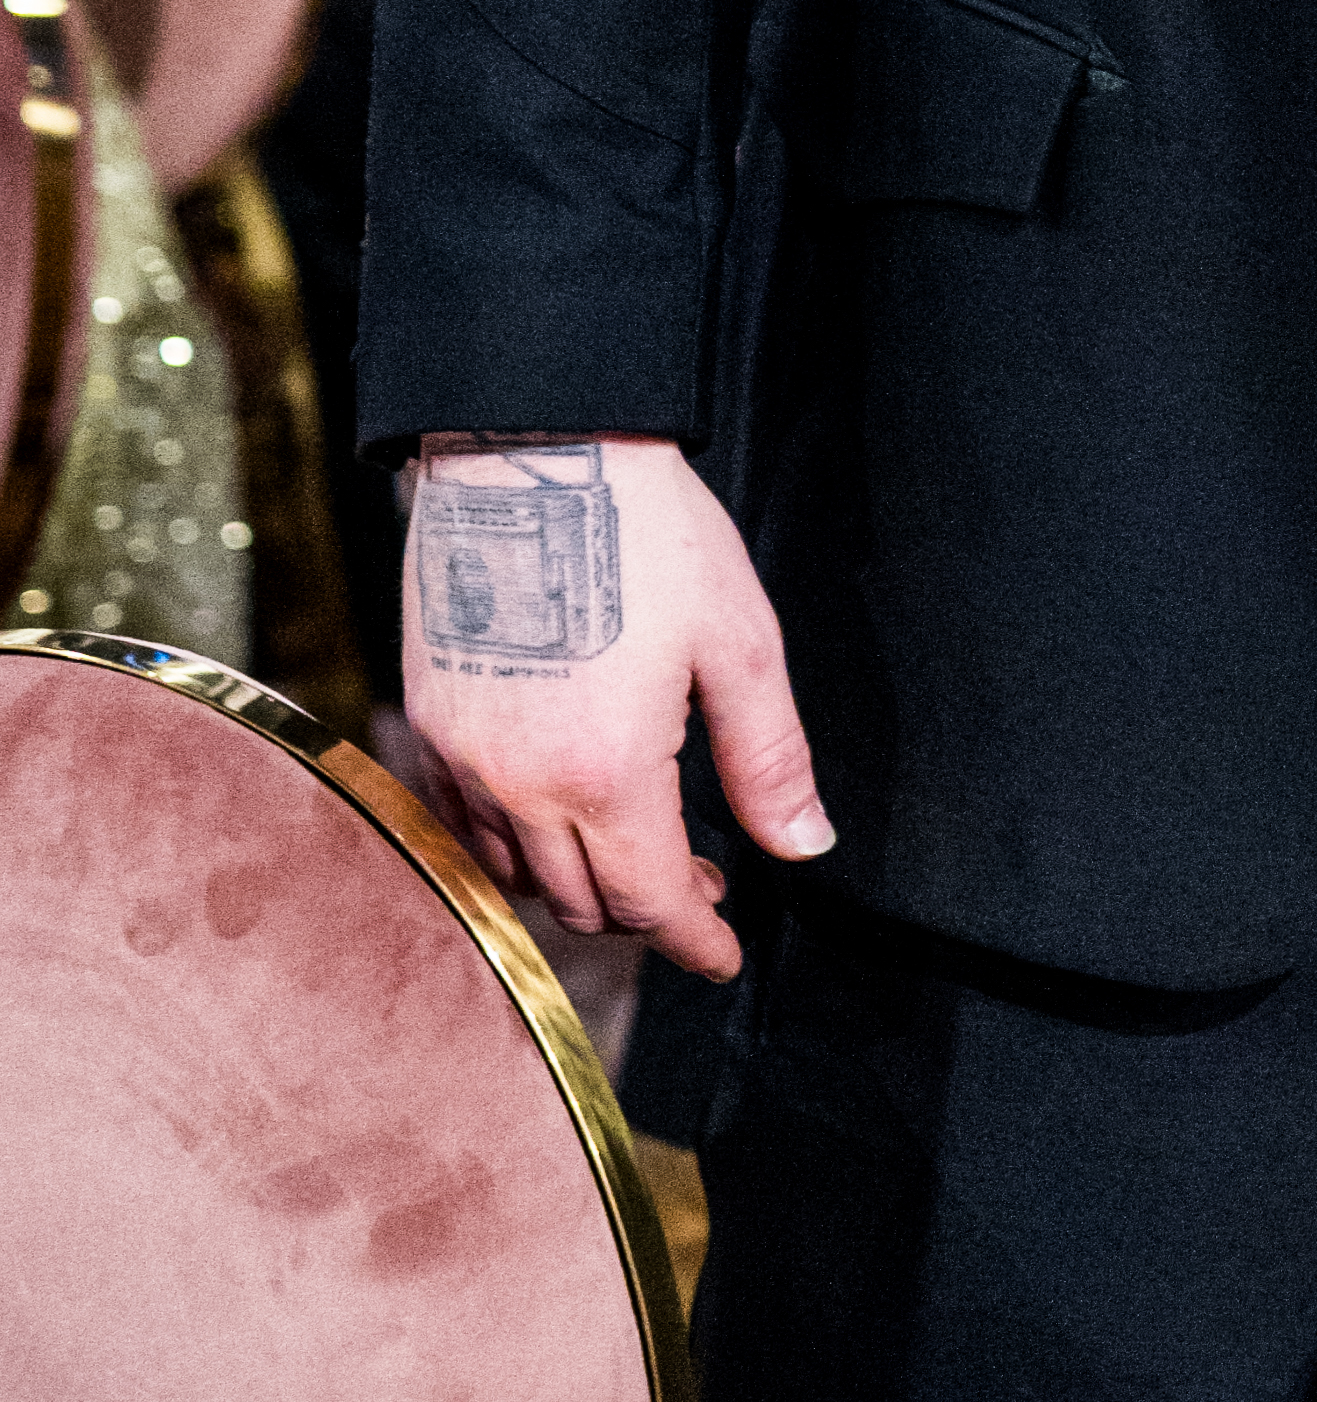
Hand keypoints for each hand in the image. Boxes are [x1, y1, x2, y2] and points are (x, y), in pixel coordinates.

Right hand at [401, 433, 832, 984]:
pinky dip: (513, 840)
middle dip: (647, 910)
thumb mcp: (740, 646)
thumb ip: (769, 760)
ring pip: (515, 873)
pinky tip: (559, 804)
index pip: (650, 905)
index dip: (695, 942)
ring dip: (578, 881)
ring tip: (634, 844)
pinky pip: (462, 820)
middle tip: (700, 882)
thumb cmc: (648, 533)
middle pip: (581, 903)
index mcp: (607, 772)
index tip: (723, 955)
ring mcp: (461, 751)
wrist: (530, 446)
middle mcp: (519, 781)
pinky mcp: (428, 714)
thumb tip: (803, 845)